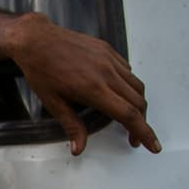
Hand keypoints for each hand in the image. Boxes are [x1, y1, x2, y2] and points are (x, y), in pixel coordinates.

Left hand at [0, 12, 160, 154]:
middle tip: (133, 137)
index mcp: (93, 90)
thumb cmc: (41, 70)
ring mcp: (108, 59)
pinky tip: (118, 92)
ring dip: (138, 104)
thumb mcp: (53, 102)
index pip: (128, 115)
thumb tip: (79, 148)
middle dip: (141, 123)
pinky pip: (127, 70)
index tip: (153, 145)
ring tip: (129, 117)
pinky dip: (129, 85)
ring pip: (136, 86)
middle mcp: (106, 73)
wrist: (35, 39)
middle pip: (138, 102)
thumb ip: (71, 125)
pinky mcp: (107, 50)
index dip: (144, 132)